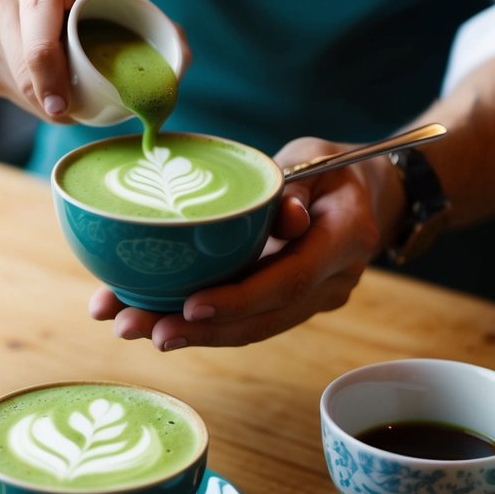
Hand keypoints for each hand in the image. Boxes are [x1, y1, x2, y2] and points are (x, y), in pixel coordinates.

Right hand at [0, 0, 135, 119]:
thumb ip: (143, 9)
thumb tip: (182, 59)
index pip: (39, 36)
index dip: (50, 76)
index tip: (63, 105)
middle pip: (25, 71)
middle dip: (55, 100)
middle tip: (83, 112)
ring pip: (18, 89)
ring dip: (49, 102)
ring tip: (73, 87)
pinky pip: (12, 94)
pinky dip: (37, 99)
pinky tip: (51, 81)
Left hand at [89, 136, 391, 348]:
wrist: (365, 194)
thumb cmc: (332, 169)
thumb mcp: (317, 160)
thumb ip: (297, 187)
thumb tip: (286, 218)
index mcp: (345, 239)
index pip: (289, 280)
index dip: (239, 299)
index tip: (189, 307)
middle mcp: (333, 281)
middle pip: (262, 319)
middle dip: (196, 331)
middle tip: (135, 327)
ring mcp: (313, 300)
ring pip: (250, 329)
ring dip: (188, 334)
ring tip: (130, 326)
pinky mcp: (289, 305)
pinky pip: (246, 321)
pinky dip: (200, 324)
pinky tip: (152, 318)